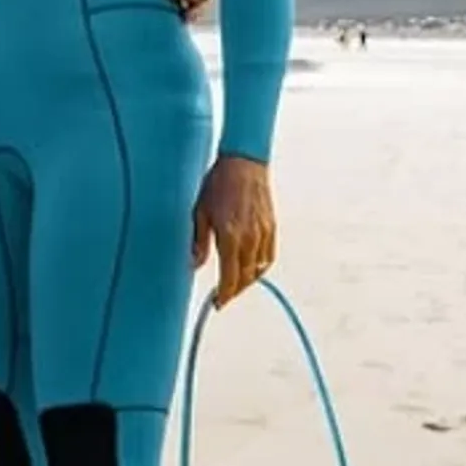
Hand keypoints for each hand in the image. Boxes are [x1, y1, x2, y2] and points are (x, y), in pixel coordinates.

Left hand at [191, 155, 274, 307]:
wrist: (243, 162)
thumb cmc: (218, 183)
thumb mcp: (200, 211)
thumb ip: (198, 241)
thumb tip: (194, 264)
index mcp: (230, 235)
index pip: (229, 276)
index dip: (224, 294)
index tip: (217, 303)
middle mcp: (250, 237)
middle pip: (245, 277)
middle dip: (234, 290)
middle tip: (223, 297)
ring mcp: (263, 232)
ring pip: (259, 269)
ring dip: (247, 280)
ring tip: (235, 284)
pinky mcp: (271, 226)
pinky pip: (268, 256)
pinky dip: (260, 267)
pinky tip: (251, 269)